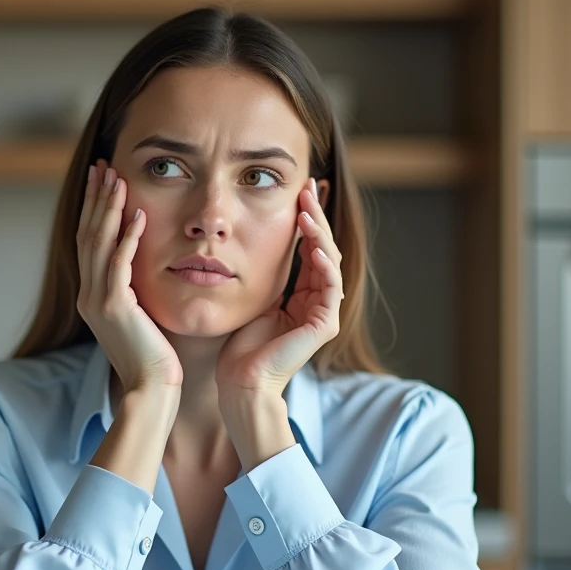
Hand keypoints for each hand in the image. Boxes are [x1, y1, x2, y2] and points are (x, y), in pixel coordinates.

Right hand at [77, 159, 182, 393]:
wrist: (150, 389)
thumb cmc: (154, 358)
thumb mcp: (139, 318)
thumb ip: (134, 291)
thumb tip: (142, 268)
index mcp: (91, 296)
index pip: (89, 242)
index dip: (94, 209)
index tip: (103, 180)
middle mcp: (88, 295)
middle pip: (88, 234)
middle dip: (96, 198)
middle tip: (103, 166)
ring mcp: (98, 301)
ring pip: (98, 243)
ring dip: (109, 208)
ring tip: (117, 178)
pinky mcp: (115, 307)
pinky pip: (119, 263)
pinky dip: (128, 236)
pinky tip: (138, 213)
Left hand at [216, 178, 342, 402]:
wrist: (241, 382)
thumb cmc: (240, 347)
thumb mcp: (252, 297)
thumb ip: (263, 273)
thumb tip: (252, 239)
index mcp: (303, 297)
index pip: (310, 249)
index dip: (307, 219)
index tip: (300, 190)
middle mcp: (318, 302)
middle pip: (324, 249)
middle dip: (316, 216)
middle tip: (309, 187)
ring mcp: (324, 313)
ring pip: (329, 262)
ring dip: (319, 233)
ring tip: (307, 210)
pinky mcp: (324, 324)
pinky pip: (330, 286)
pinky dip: (323, 263)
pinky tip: (312, 244)